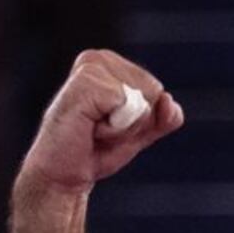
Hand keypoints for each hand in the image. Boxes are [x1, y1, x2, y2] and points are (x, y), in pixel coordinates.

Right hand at [17, 49, 185, 199]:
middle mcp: (99, 58)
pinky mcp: (86, 81)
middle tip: (102, 131)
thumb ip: (162, 119)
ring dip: (124, 126)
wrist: (64, 174)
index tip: (111, 126)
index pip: (156, 90)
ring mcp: (90, 67)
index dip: (142, 119)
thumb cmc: (95, 150)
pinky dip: (113, 128)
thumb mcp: (138, 133)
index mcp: (111, 64)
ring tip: (94, 129)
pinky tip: (89, 128)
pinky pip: (126, 105)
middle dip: (135, 122)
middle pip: (153, 91)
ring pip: (141, 99)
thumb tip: (169, 102)